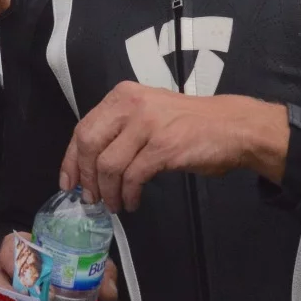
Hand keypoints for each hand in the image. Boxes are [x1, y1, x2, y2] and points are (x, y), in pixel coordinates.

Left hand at [59, 83, 290, 211]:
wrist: (232, 126)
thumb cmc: (190, 123)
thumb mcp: (148, 114)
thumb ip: (120, 130)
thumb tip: (90, 165)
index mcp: (122, 95)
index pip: (83, 127)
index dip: (71, 159)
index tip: (68, 183)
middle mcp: (131, 104)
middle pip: (88, 144)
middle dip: (86, 177)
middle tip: (91, 198)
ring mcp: (148, 124)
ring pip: (109, 164)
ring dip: (108, 192)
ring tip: (115, 205)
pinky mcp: (163, 147)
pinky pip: (133, 177)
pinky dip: (128, 195)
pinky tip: (133, 202)